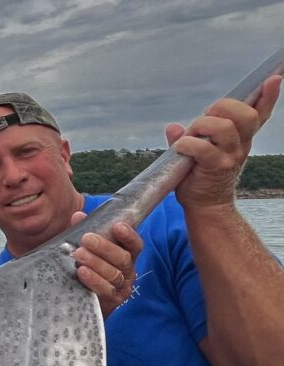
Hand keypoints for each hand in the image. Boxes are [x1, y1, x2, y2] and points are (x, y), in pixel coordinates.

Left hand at [70, 213, 141, 317]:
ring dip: (96, 263)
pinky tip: (82, 272)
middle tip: (86, 238)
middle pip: (123, 257)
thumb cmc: (87, 271)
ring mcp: (122, 287)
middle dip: (104, 247)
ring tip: (79, 254)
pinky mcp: (113, 301)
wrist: (82, 302)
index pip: (134, 244)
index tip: (117, 226)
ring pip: (114, 273)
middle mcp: (128, 271)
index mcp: (126, 255)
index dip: (128, 235)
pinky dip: (94, 280)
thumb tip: (78, 216)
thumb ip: (84, 233)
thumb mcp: (86, 251)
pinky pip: (106, 290)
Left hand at [168, 74, 281, 208]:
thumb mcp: (197, 152)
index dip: (268, 96)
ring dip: (203, 124)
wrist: (205, 207)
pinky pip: (205, 149)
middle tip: (204, 118)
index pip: (259, 113)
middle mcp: (241, 144)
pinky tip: (180, 147)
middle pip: (245, 114)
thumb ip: (188, 137)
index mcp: (240, 137)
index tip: (273, 78)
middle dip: (222, 107)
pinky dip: (189, 143)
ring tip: (191, 135)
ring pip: (226, 127)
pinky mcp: (217, 167)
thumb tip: (173, 127)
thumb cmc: (200, 178)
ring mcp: (231, 156)